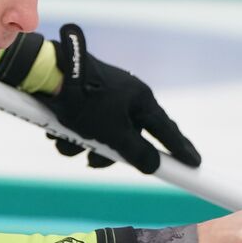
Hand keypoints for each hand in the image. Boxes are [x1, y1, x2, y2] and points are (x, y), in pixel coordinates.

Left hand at [40, 24, 200, 173]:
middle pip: (127, 137)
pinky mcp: (83, 97)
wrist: (47, 76)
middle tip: (92, 161)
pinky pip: (84, 125)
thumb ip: (136, 153)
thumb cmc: (86, 103)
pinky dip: (71, 133)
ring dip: (82, 145)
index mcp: (140, 98)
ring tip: (67, 142)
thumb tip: (153, 165)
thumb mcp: (113, 134)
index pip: (166, 129)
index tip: (194, 163)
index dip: (180, 149)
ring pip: (101, 134)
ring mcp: (103, 95)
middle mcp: (125, 95)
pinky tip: (57, 131)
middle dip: (106, 153)